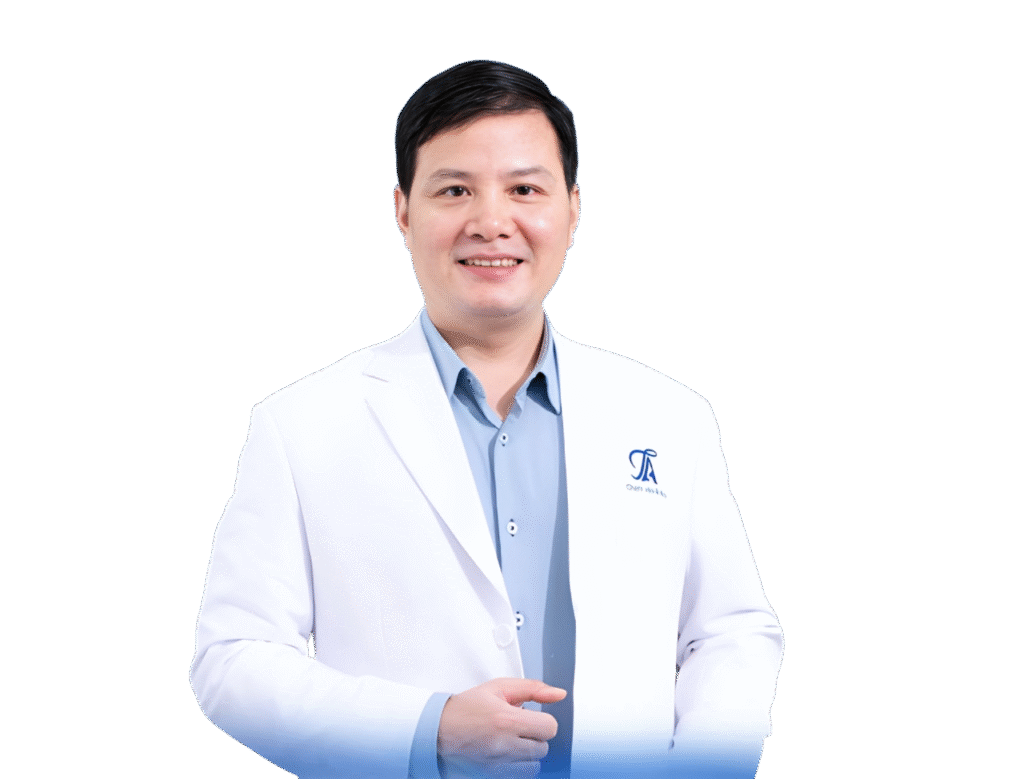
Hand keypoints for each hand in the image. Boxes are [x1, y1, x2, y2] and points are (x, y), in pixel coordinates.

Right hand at [437, 677, 565, 778]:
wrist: (438, 729)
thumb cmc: (467, 707)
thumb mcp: (499, 688)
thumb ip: (533, 688)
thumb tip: (559, 695)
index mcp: (507, 721)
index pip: (550, 727)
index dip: (543, 720)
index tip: (531, 717)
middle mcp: (504, 746)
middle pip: (543, 748)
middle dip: (534, 736)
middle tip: (517, 728)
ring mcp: (498, 766)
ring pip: (534, 766)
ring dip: (527, 754)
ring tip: (510, 742)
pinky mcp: (492, 776)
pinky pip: (520, 776)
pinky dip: (517, 766)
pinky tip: (505, 753)